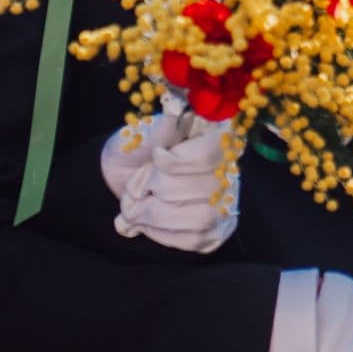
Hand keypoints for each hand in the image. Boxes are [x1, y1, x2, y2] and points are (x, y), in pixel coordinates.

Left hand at [101, 114, 238, 253]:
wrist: (123, 176)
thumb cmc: (136, 150)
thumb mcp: (141, 134)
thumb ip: (159, 130)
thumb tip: (174, 111)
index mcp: (214, 135)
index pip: (211, 154)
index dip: (178, 162)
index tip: (155, 156)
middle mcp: (229, 169)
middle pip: (203, 189)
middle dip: (157, 191)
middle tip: (135, 187)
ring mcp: (226, 202)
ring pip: (201, 219)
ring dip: (157, 216)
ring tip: (134, 209)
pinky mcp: (216, 230)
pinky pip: (195, 240)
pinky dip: (161, 234)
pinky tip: (146, 223)